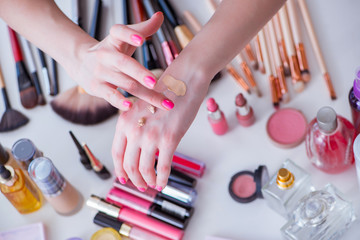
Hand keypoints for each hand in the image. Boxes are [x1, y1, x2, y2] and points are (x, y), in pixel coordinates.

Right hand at [73, 12, 173, 110]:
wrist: (80, 62)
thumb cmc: (110, 50)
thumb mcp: (122, 37)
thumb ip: (143, 28)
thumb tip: (160, 16)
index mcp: (113, 39)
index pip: (119, 32)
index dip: (129, 34)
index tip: (141, 40)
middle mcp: (106, 55)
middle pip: (124, 63)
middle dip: (140, 73)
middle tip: (154, 82)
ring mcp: (101, 72)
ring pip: (124, 83)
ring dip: (143, 93)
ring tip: (160, 102)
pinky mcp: (97, 88)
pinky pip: (110, 96)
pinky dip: (120, 102)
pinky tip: (130, 106)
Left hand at [111, 66, 208, 190]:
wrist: (184, 80)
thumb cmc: (165, 93)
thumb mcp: (141, 108)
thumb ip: (135, 126)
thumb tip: (137, 148)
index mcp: (124, 121)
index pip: (116, 153)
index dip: (120, 169)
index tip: (124, 178)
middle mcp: (134, 130)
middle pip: (128, 165)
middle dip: (134, 179)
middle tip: (141, 185)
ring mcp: (151, 135)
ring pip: (144, 169)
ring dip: (147, 181)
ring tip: (152, 185)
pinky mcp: (169, 139)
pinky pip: (163, 167)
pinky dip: (162, 179)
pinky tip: (163, 183)